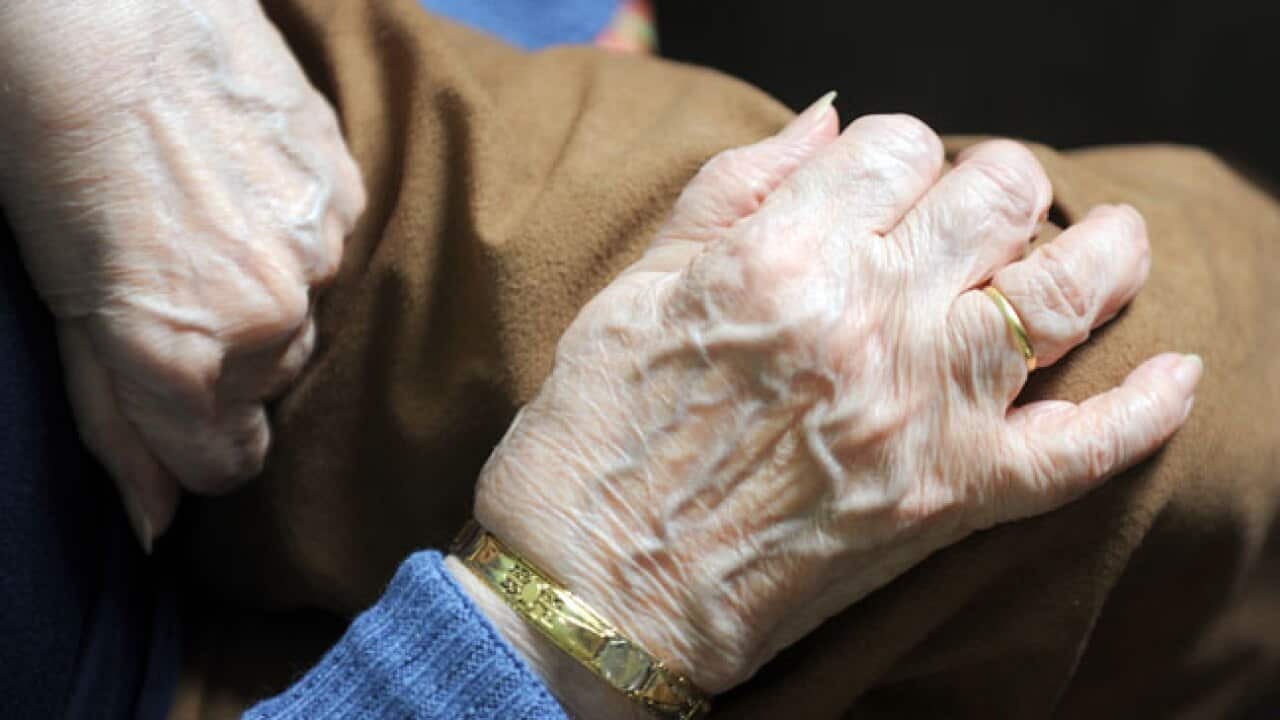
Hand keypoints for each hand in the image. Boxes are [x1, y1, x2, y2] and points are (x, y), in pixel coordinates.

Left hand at [0, 0, 365, 547]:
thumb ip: (117, 424)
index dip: (193, 438)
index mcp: (188, 358)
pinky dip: (295, 233)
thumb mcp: (63, 304)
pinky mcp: (349, 188)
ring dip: (266, 290)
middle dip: (226, 359)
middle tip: (172, 278)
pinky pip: (330, 250)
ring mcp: (320, 247)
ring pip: (306, 316)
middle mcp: (272, 317)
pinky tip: (246, 181)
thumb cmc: (49, 151)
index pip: (228, 464)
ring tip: (208, 216)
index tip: (171, 393)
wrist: (103, 10)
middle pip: (268, 388)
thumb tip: (156, 525)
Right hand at [456, 96, 1200, 707]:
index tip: (890, 183)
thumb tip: (826, 119)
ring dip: (1104, 253)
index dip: (900, 153)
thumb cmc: (596, 435)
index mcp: (782, 254)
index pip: (895, 146)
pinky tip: (1173, 375)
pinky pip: (1086, 448)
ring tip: (1113, 244)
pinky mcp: (949, 499)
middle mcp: (867, 316)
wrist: (596, 587)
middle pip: (995, 195)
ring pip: (1065, 291)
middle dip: (996, 185)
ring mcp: (920, 409)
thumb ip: (734, 189)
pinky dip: (1144, 408)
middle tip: (981, 212)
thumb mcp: (636, 287)